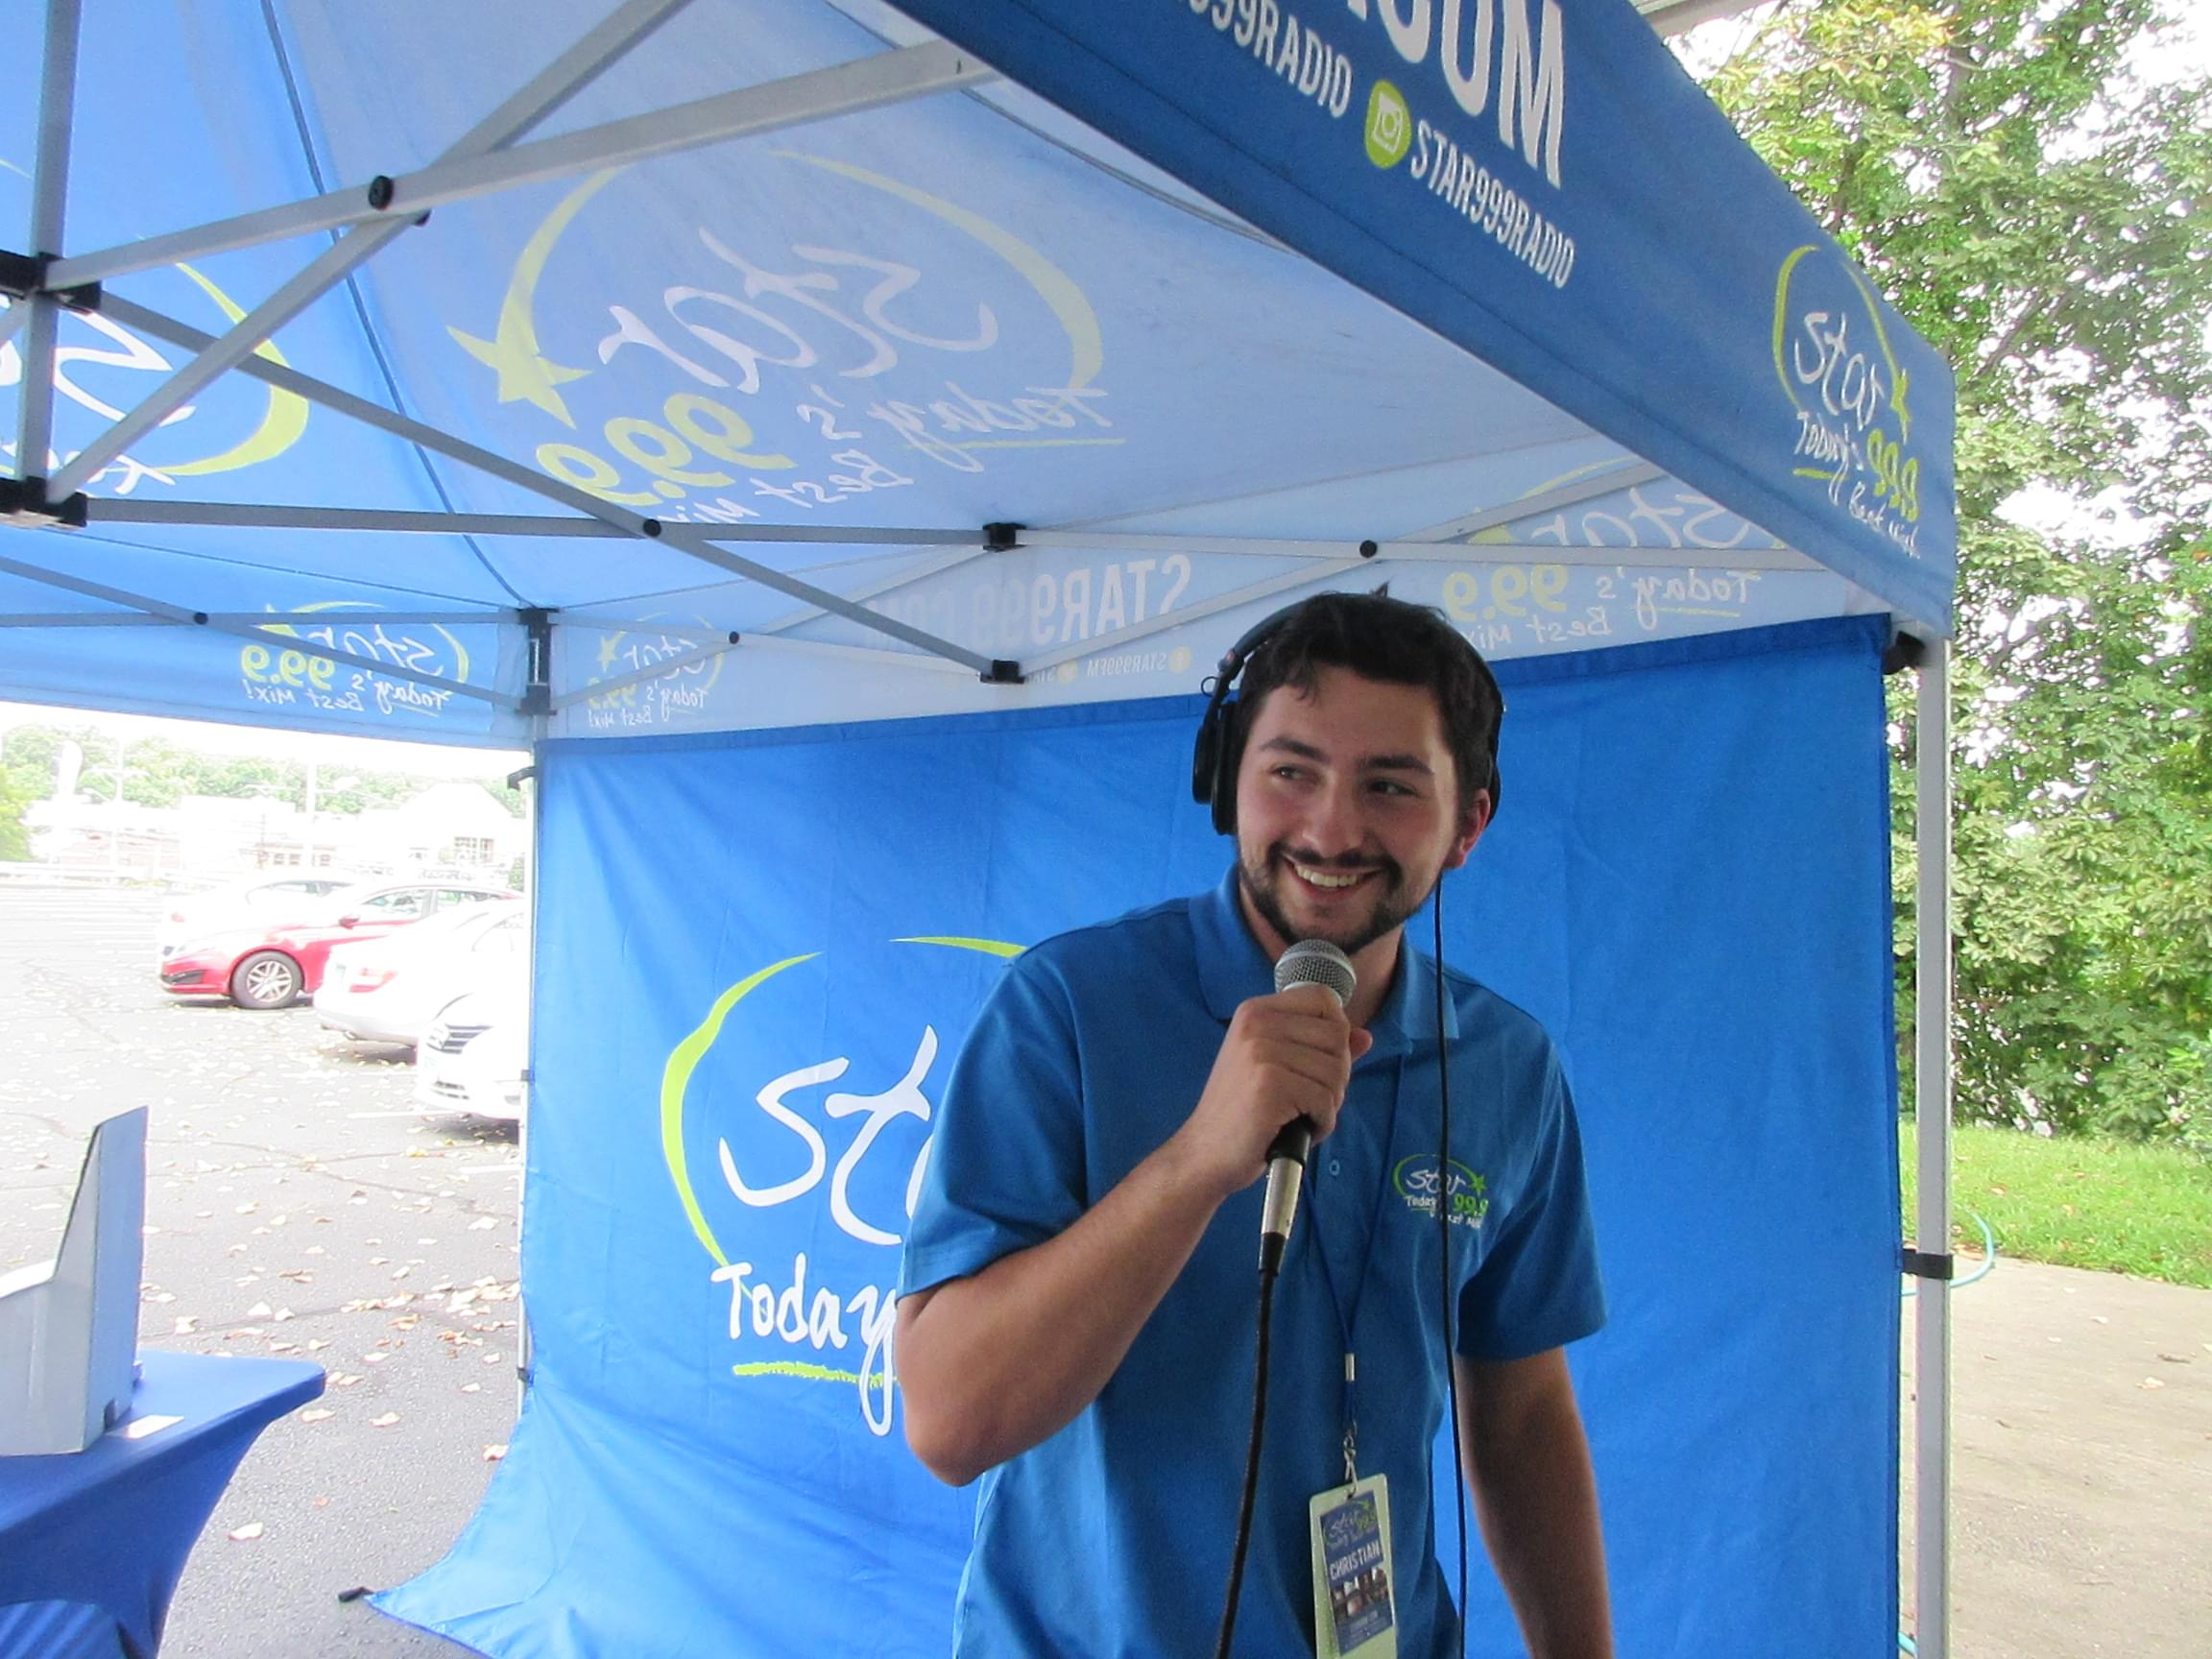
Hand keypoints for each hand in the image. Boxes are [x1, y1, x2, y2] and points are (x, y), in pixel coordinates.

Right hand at [1170, 984, 1373, 1203]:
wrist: (1205, 1153)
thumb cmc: (1244, 1114)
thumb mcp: (1279, 1069)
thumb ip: (1321, 1050)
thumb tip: (1365, 1037)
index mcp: (1256, 1011)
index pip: (1323, 999)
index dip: (1335, 1032)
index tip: (1317, 1063)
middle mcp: (1257, 1023)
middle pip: (1337, 1035)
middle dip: (1336, 1075)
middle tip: (1308, 1100)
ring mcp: (1262, 1051)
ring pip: (1336, 1071)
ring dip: (1329, 1104)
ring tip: (1300, 1117)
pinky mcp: (1270, 1084)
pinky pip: (1325, 1100)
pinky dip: (1322, 1123)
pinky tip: (1298, 1132)